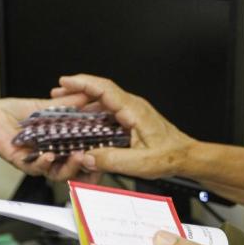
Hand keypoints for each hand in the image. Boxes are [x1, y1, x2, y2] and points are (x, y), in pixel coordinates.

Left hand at [0, 93, 97, 181]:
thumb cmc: (16, 113)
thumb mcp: (47, 106)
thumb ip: (69, 104)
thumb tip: (89, 96)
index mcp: (61, 142)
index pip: (83, 151)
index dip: (96, 153)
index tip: (107, 147)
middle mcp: (54, 154)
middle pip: (77, 167)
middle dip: (88, 165)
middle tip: (95, 157)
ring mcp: (41, 161)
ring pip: (60, 173)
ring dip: (71, 166)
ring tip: (76, 156)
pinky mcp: (26, 164)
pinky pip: (38, 169)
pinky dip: (45, 163)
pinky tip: (48, 155)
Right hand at [51, 74, 195, 178]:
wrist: (185, 156)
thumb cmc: (170, 156)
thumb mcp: (140, 163)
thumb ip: (111, 160)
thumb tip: (87, 157)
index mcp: (134, 111)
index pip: (104, 88)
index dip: (82, 83)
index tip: (65, 81)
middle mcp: (133, 106)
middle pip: (100, 90)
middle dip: (77, 89)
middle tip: (58, 94)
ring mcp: (133, 111)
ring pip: (103, 99)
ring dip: (84, 100)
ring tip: (67, 105)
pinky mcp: (132, 119)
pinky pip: (109, 109)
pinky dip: (93, 110)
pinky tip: (85, 119)